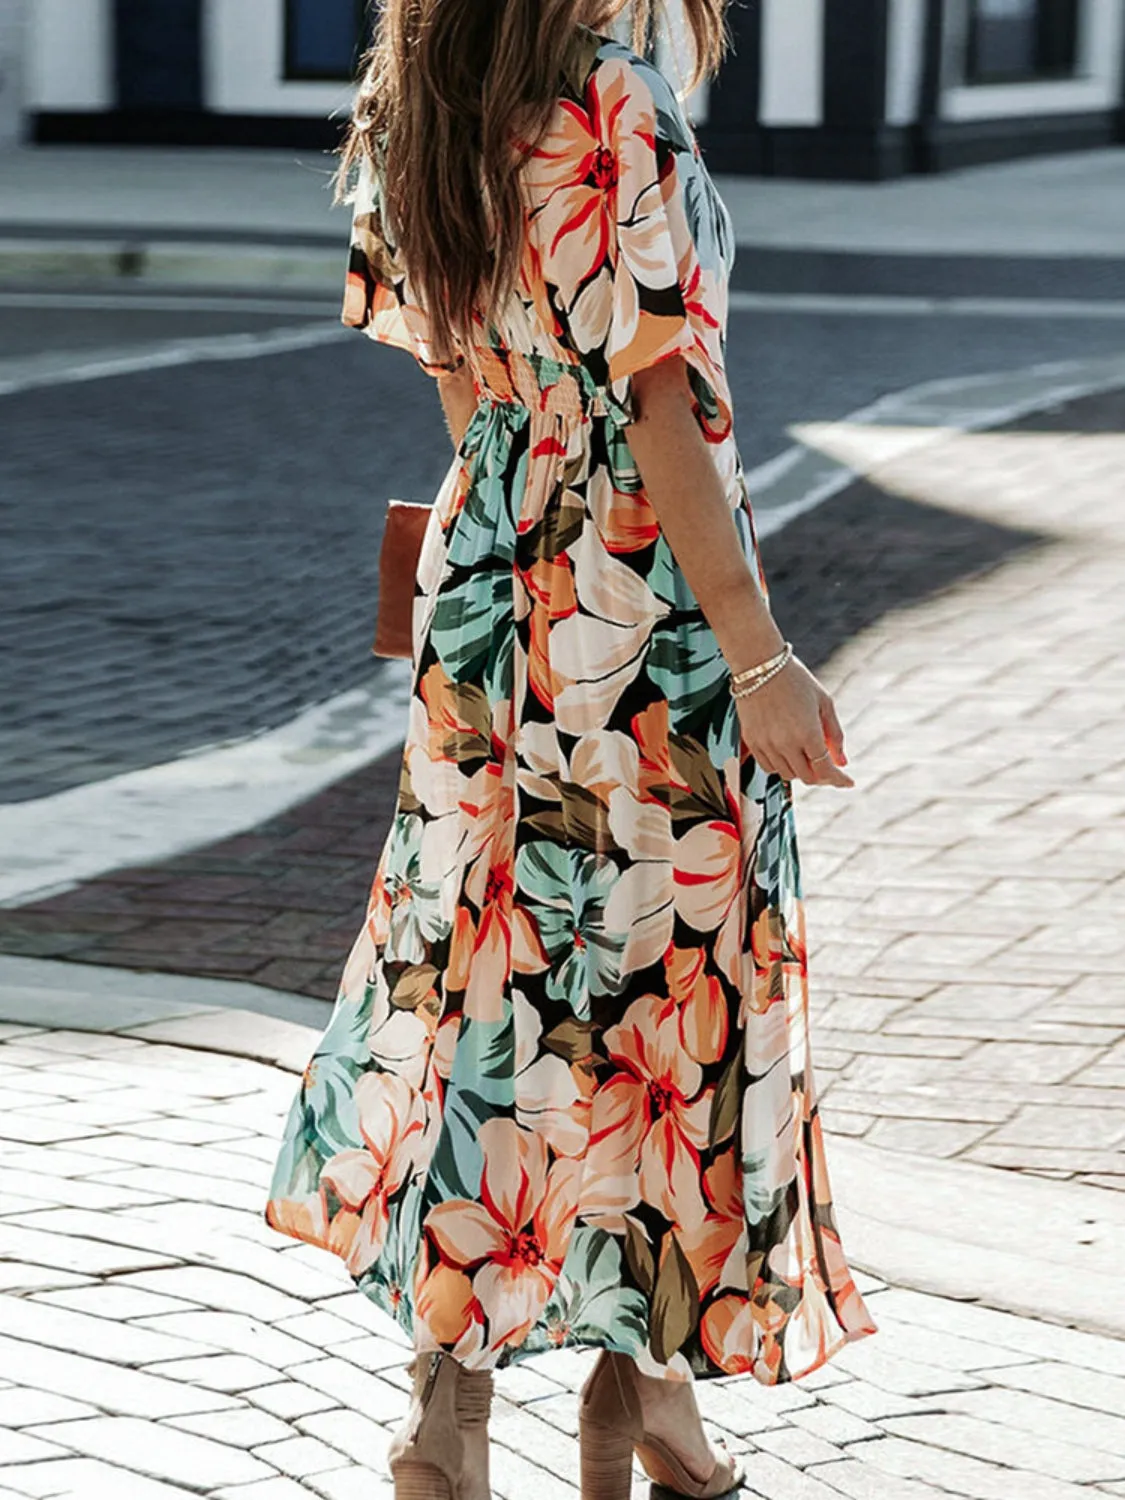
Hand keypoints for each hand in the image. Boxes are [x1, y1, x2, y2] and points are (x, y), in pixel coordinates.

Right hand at [734, 656, 853, 787]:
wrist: (759, 666)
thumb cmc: (794, 679)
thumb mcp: (824, 703)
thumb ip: (835, 735)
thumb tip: (842, 761)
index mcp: (808, 733)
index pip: (826, 770)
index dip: (839, 780)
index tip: (847, 782)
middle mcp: (785, 744)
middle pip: (807, 777)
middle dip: (821, 775)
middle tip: (827, 766)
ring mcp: (766, 744)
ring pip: (787, 775)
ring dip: (800, 770)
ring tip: (805, 754)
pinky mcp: (751, 741)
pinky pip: (767, 766)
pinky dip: (780, 765)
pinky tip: (787, 752)